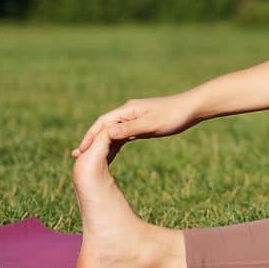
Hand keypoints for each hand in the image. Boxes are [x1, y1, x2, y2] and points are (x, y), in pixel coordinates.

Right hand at [71, 93, 199, 158]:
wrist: (192, 109)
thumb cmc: (173, 116)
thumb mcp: (152, 124)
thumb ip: (130, 128)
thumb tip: (108, 133)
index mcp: (128, 110)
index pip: (103, 123)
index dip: (90, 136)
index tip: (79, 151)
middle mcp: (129, 112)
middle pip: (104, 127)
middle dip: (91, 141)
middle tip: (76, 156)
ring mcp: (134, 118)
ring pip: (112, 132)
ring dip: (101, 144)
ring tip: (88, 158)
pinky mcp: (141, 124)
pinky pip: (123, 135)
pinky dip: (114, 144)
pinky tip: (110, 155)